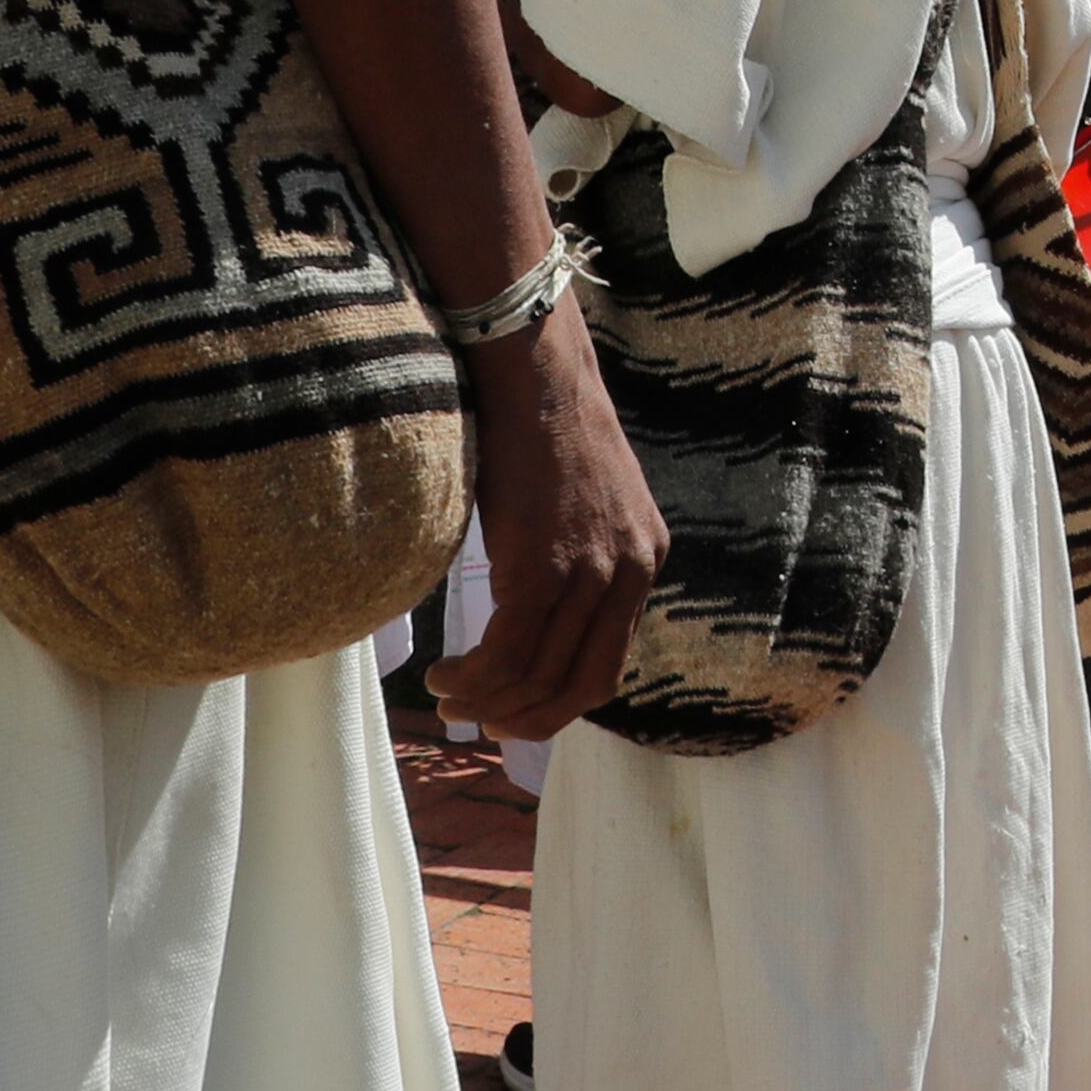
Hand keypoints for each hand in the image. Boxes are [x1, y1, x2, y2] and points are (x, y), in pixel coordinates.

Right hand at [429, 288, 664, 740]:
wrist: (530, 367)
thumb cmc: (538, 425)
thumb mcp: (580, 502)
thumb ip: (576, 556)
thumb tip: (532, 613)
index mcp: (644, 557)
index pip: (611, 661)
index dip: (562, 700)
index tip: (519, 710)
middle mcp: (629, 569)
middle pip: (584, 684)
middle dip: (530, 718)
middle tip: (484, 722)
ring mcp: (589, 568)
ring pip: (539, 675)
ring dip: (489, 700)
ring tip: (449, 693)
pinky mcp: (544, 563)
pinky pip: (509, 650)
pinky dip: (476, 676)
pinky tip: (447, 672)